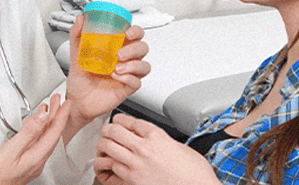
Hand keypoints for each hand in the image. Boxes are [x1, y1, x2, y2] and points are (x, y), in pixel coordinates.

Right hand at [0, 94, 71, 184]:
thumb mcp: (10, 151)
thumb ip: (28, 133)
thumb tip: (43, 117)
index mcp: (37, 157)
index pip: (54, 132)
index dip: (61, 115)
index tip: (66, 103)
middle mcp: (37, 161)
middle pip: (52, 134)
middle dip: (56, 116)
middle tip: (58, 100)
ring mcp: (32, 164)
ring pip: (45, 138)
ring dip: (47, 122)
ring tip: (48, 109)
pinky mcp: (25, 165)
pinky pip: (37, 144)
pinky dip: (38, 131)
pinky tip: (34, 127)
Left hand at [66, 15, 150, 124]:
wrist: (77, 99)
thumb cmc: (80, 78)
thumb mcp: (76, 54)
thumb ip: (77, 35)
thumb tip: (80, 20)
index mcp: (117, 48)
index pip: (135, 35)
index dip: (136, 31)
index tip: (128, 32)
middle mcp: (125, 60)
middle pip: (143, 48)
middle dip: (134, 49)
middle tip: (119, 54)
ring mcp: (127, 74)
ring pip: (144, 66)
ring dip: (133, 64)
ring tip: (117, 68)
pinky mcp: (127, 88)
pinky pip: (137, 82)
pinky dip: (128, 78)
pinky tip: (116, 77)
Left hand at [94, 114, 220, 184]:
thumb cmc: (194, 173)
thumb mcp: (181, 147)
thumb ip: (164, 141)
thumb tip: (156, 140)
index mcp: (157, 136)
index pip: (130, 121)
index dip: (120, 119)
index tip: (118, 120)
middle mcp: (145, 148)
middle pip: (115, 130)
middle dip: (108, 130)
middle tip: (107, 132)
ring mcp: (137, 164)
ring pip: (108, 147)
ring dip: (105, 146)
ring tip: (105, 146)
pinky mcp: (133, 180)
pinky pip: (114, 167)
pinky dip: (111, 164)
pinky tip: (112, 163)